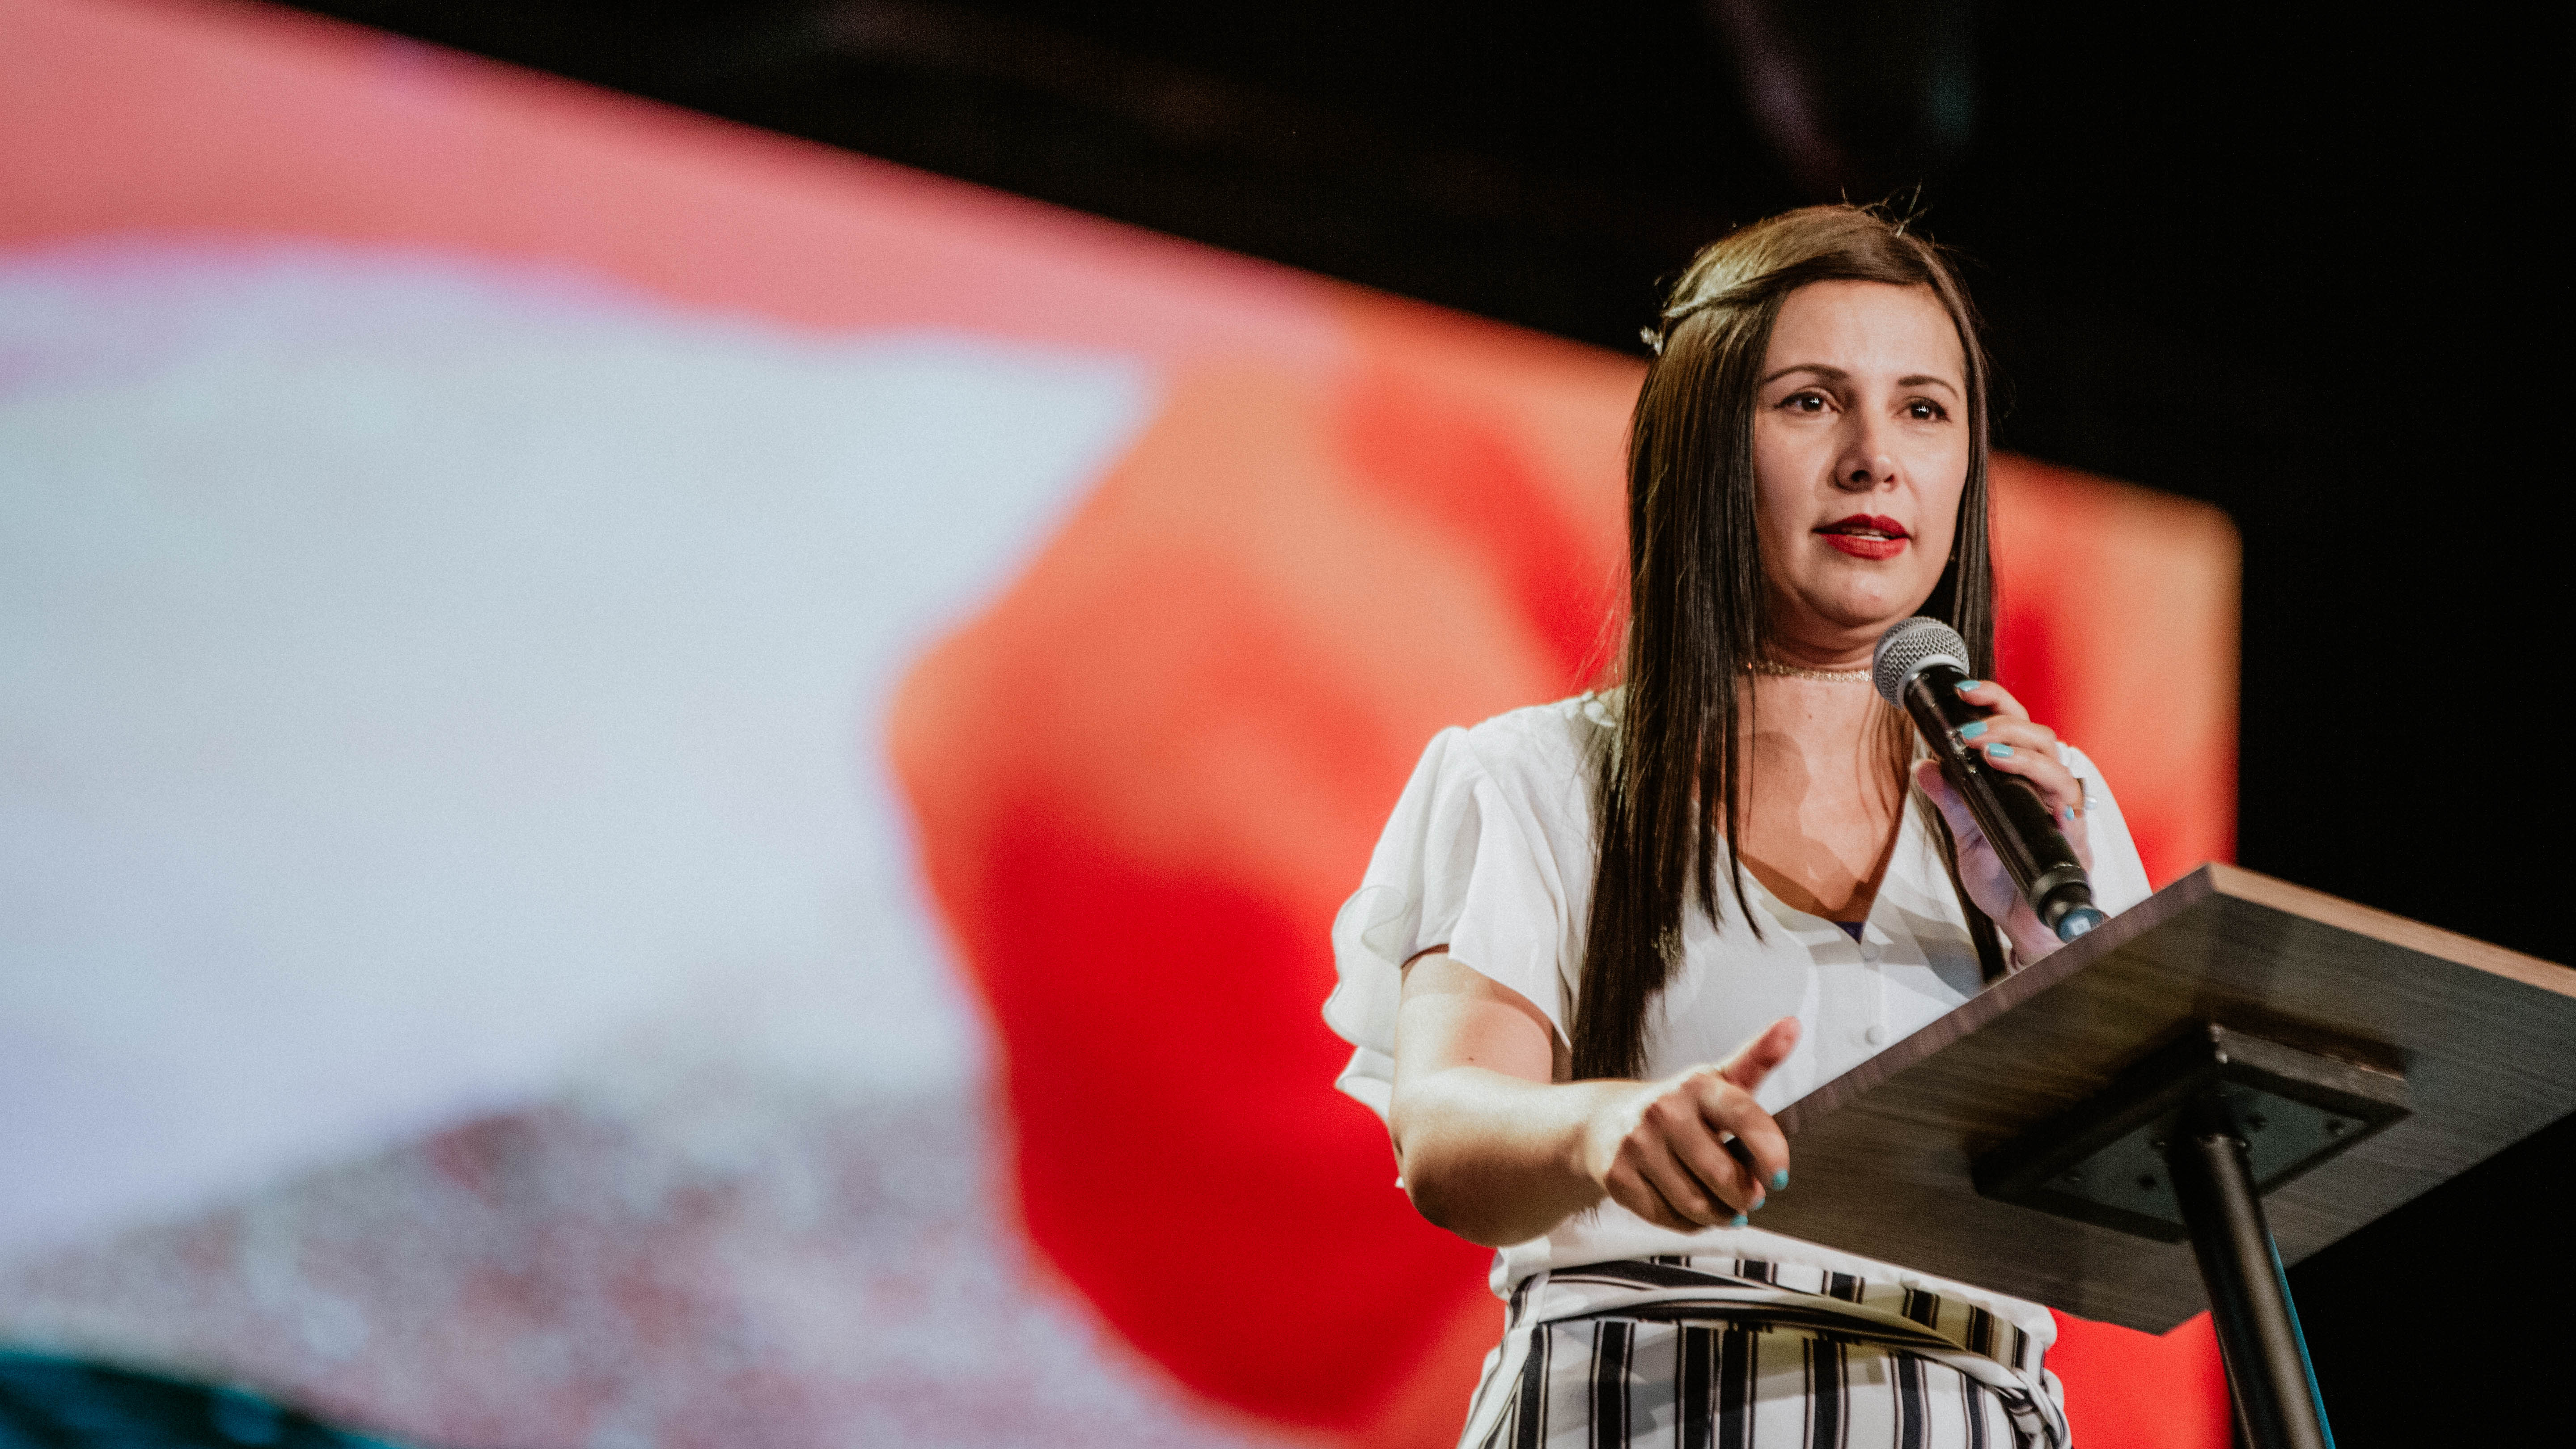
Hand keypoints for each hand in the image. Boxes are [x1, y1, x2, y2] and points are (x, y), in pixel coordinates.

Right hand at [1579, 1016, 1798, 1230]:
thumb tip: (1793, 1025)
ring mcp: (1637, 1144)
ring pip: (1696, 1204)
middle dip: (1746, 1195)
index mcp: (1697, 1085)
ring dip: (1720, 1214)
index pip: (1743, 1117)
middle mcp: (1664, 1110)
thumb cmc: (1677, 1107)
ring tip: (1725, 1206)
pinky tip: (1691, 1208)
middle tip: (1750, 1195)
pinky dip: (1689, 1223)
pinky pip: (1669, 1218)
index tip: (1780, 1177)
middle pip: (1723, 1175)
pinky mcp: (1618, 1176)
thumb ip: (1758, 1059)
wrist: (1603, 1122)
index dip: (1770, 1151)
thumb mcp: (1717, 1081)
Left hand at [1911, 676, 2092, 961]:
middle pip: (2041, 736)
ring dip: (2022, 751)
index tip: (1964, 691)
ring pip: (2058, 765)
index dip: (1995, 703)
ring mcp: (2063, 813)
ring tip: (1989, 750)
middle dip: (2003, 723)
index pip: (2017, 727)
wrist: (2023, 924)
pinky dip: (2053, 792)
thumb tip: (1924, 766)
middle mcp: (2047, 790)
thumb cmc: (2004, 877)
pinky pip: (2072, 808)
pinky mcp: (2073, 840)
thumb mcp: (1965, 833)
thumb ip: (1950, 798)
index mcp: (2023, 780)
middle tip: (1967, 731)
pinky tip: (2029, 785)